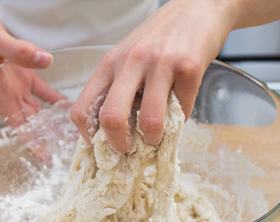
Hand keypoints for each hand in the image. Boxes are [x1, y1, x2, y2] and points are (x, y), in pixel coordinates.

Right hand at [0, 6, 64, 160]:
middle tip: (70, 149)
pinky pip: (44, 93)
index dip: (29, 142)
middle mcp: (10, 95)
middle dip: (48, 137)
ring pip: (40, 112)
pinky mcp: (25, 76)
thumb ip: (19, 51)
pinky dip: (56, 100)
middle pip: (32, 123)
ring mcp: (19, 87)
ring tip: (73, 134)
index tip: (43, 157)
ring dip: (55, 123)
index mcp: (1, 93)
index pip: (16, 125)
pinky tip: (70, 107)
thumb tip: (47, 60)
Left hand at [70, 0, 235, 152]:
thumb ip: (117, 88)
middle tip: (127, 150)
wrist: (197, 8)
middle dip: (118, 145)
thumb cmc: (158, 40)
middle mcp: (129, 63)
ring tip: (155, 138)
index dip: (86, 136)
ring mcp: (160, 64)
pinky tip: (178, 114)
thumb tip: (112, 132)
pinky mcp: (189, 67)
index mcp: (108, 64)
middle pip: (110, 118)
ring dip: (153, 139)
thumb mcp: (127, 58)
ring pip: (149, 120)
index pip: (81, 108)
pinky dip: (179, 122)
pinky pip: (182, 110)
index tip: (99, 145)